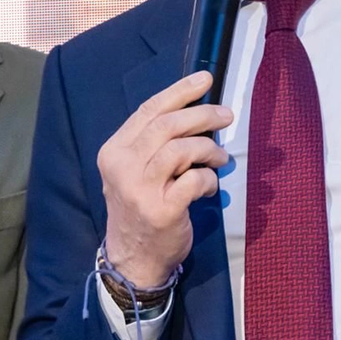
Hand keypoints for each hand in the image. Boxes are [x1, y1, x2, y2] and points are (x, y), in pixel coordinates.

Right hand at [97, 71, 231, 286]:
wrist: (132, 259)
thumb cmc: (140, 208)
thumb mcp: (135, 171)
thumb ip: (155, 144)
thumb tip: (197, 113)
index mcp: (114, 151)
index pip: (149, 111)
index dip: (180, 92)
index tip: (206, 80)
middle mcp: (122, 166)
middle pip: (167, 126)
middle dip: (203, 116)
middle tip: (226, 116)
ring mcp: (140, 189)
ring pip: (182, 149)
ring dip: (209, 149)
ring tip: (219, 159)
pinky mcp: (162, 210)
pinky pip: (195, 179)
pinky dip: (210, 178)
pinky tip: (210, 187)